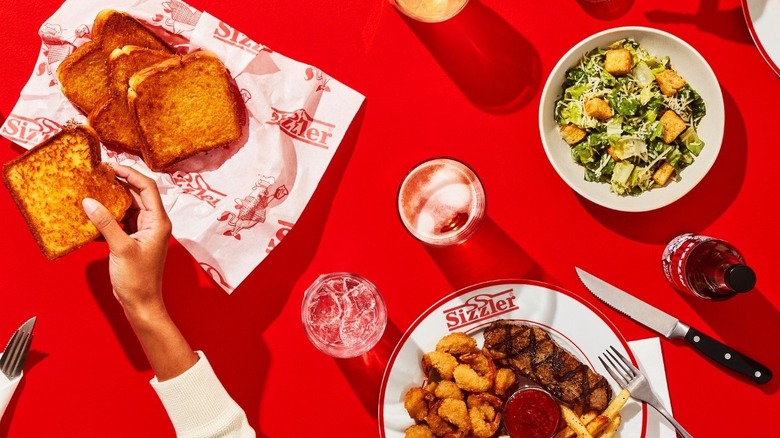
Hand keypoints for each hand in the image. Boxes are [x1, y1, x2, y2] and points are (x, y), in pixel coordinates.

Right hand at [82, 164, 171, 319]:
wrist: (141, 304)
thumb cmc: (138, 280)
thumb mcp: (120, 248)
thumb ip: (105, 223)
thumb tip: (89, 201)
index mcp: (158, 222)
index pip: (147, 187)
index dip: (131, 173)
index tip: (111, 166)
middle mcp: (153, 223)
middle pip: (137, 194)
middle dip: (118, 183)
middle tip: (96, 175)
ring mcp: (143, 231)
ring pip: (127, 207)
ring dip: (111, 199)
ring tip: (91, 190)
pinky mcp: (132, 240)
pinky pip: (120, 221)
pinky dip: (107, 217)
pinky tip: (91, 215)